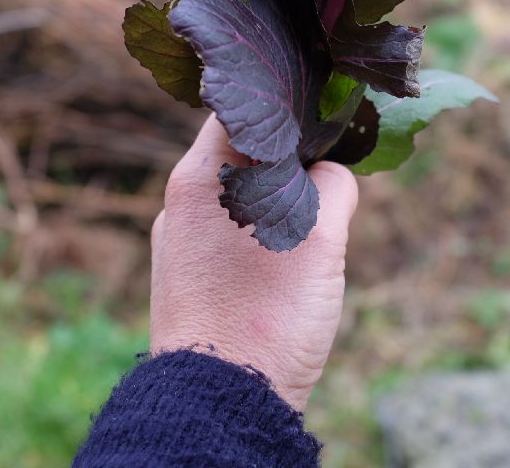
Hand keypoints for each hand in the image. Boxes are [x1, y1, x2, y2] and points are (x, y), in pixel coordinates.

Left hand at [150, 116, 358, 411]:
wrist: (221, 405)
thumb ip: (331, 185)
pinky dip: (255, 232)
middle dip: (287, 160)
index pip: (241, 108)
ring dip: (273, 199)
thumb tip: (331, 170)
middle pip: (240, 151)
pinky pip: (225, 232)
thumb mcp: (320, 238)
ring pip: (236, 195)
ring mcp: (177, 240)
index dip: (283, 103)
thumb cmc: (270, 314)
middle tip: (327, 175)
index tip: (320, 109)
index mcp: (201, 175)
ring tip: (308, 229)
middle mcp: (179, 200)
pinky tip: (282, 263)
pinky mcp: (183, 276)